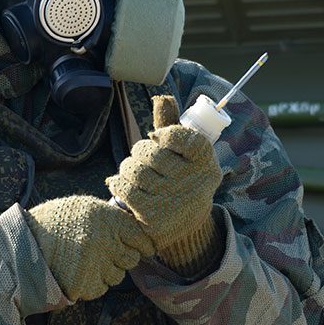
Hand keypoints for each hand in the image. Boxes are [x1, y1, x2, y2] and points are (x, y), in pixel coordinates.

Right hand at [24, 195, 155, 301]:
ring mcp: (97, 265)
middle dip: (120, 258)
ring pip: (116, 277)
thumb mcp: (85, 208)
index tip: (137, 246)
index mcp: (109, 219)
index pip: (142, 238)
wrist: (22, 242)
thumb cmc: (54, 221)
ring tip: (84, 261)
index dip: (140, 243)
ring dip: (105, 272)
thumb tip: (134, 229)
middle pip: (131, 259)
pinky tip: (75, 272)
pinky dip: (90, 284)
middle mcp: (107, 241)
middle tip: (101, 253)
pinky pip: (99, 289)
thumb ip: (111, 218)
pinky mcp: (85, 284)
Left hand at [106, 95, 222, 263]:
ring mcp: (174, 202)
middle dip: (140, 152)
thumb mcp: (183, 155)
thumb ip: (172, 127)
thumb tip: (161, 98)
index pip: (184, 137)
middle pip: (151, 152)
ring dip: (127, 167)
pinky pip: (124, 188)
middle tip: (141, 159)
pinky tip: (119, 184)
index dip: (166, 134)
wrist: (179, 225)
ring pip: (135, 169)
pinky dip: (117, 183)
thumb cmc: (178, 179)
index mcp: (206, 163)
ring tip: (132, 172)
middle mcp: (194, 183)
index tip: (158, 138)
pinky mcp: (153, 218)